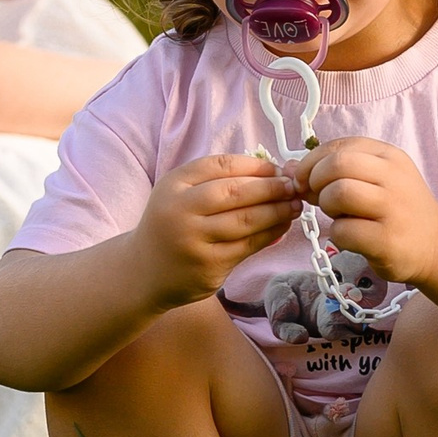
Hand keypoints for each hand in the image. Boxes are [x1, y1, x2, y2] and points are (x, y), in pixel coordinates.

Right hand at [134, 153, 301, 302]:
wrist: (143, 271)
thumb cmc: (172, 226)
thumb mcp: (180, 194)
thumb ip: (216, 182)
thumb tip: (272, 172)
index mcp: (174, 184)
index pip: (221, 165)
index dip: (255, 165)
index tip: (278, 168)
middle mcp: (180, 210)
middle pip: (236, 192)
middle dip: (271, 187)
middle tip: (293, 186)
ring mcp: (193, 240)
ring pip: (246, 221)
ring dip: (277, 211)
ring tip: (295, 205)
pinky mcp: (208, 266)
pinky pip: (247, 245)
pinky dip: (270, 234)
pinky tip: (282, 226)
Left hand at [304, 139, 437, 287]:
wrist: (436, 244)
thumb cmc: (397, 208)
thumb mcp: (377, 178)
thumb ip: (337, 169)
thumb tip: (290, 168)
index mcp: (389, 156)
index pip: (340, 146)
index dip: (313, 161)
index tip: (305, 179)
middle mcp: (394, 177)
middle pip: (337, 164)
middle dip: (316, 180)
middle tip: (318, 197)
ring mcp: (393, 209)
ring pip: (340, 193)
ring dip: (327, 206)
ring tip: (338, 216)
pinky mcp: (388, 240)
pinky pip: (344, 230)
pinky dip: (337, 234)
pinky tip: (349, 236)